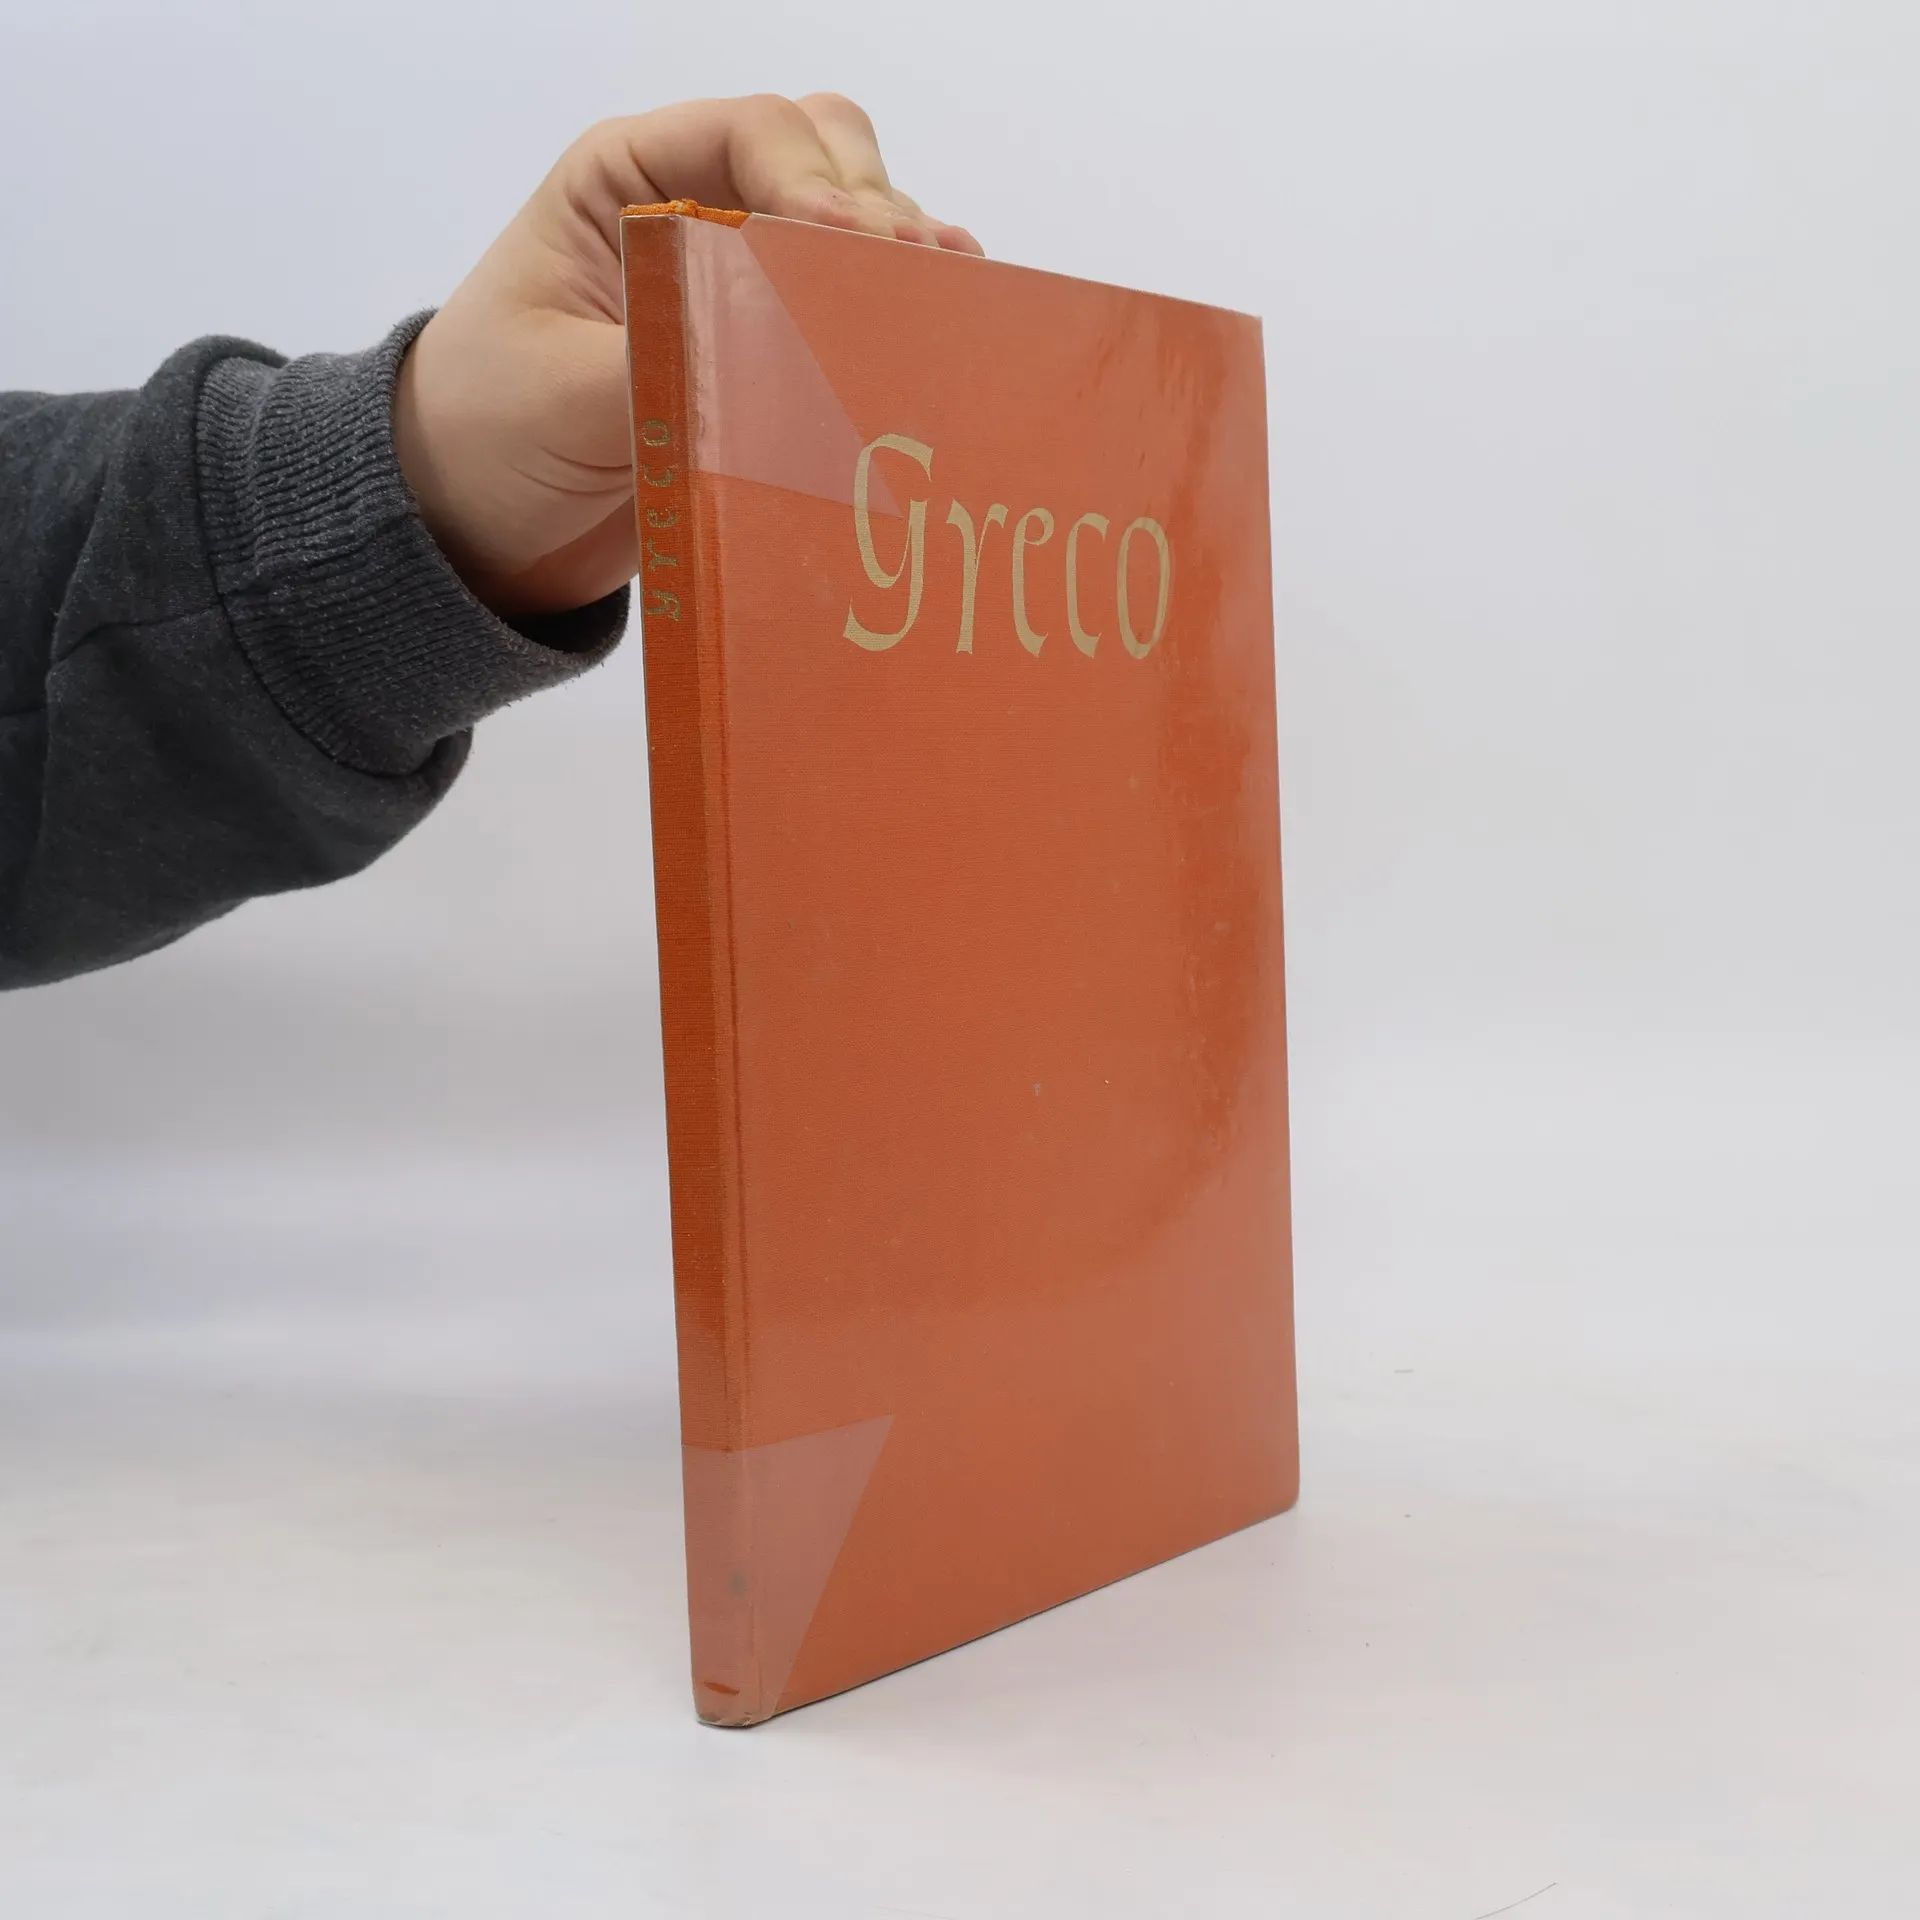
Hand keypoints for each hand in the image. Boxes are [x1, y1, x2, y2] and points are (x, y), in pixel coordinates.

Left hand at [392, 94, 981, 617]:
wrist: (477, 528)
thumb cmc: (487, 434)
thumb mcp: (567, 393)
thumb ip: (668, 360)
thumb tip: (774, 358)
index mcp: (626, 180)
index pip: (751, 137)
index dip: (816, 182)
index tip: (852, 246)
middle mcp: (694, 210)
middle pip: (824, 159)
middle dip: (876, 210)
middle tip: (918, 276)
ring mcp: (740, 284)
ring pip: (854, 230)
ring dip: (897, 262)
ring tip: (944, 301)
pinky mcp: (768, 359)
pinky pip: (851, 316)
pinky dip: (892, 321)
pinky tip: (930, 342)